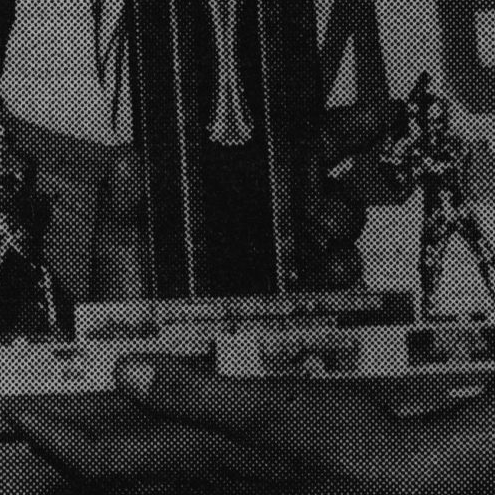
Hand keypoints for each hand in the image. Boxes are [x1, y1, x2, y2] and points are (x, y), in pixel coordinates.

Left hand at [10, 354, 461, 494]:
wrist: (402, 484)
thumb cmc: (335, 441)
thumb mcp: (263, 410)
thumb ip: (194, 395)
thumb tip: (123, 374)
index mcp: (194, 461)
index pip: (101, 461)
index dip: (55, 441)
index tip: (16, 415)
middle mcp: (201, 478)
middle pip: (114, 476)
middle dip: (68, 453)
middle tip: (36, 421)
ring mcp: (227, 482)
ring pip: (146, 476)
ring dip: (107, 453)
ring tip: (83, 422)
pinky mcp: (252, 475)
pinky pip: (181, 469)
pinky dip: (154, 450)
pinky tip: (166, 429)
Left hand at [91, 98, 398, 297]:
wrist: (141, 377)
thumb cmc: (124, 304)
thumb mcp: (118, 251)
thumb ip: (122, 206)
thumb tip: (127, 158)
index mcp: (225, 191)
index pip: (284, 147)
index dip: (333, 128)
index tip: (376, 117)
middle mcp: (263, 219)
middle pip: (323, 185)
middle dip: (340, 189)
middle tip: (329, 212)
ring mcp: (287, 260)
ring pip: (337, 227)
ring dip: (343, 224)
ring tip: (328, 238)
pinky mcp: (301, 302)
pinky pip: (337, 278)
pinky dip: (343, 270)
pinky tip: (335, 275)